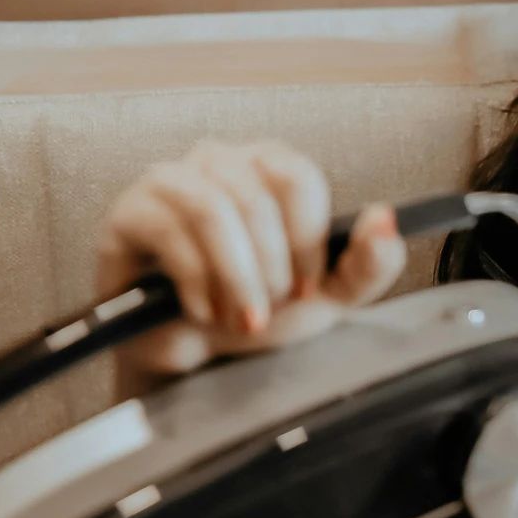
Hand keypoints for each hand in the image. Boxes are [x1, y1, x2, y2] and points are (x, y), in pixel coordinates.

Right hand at [95, 139, 408, 380]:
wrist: (197, 356)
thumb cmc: (256, 311)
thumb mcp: (327, 296)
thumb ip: (368, 263)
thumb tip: (388, 220)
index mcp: (268, 168)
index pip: (298, 176)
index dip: (307, 240)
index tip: (305, 286)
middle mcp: (218, 161)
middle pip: (256, 195)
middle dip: (270, 267)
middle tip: (268, 308)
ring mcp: (169, 182)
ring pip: (212, 209)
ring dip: (235, 274)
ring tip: (238, 315)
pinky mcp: (129, 213)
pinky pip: (168, 231)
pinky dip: (196, 282)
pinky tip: (203, 311)